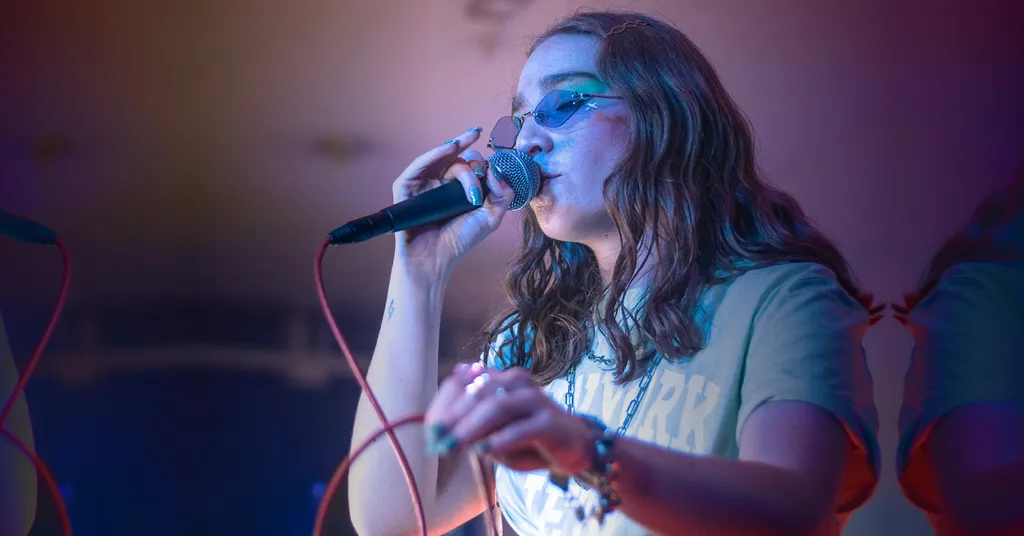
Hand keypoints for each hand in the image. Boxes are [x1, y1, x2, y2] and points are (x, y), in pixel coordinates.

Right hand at [391, 128, 515, 276]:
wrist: (434, 259)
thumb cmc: (459, 241)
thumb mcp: (490, 218)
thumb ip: (502, 195)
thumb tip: (496, 171)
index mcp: (459, 189)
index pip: (472, 167)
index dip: (483, 164)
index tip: (493, 171)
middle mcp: (440, 183)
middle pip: (458, 159)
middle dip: (471, 154)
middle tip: (480, 154)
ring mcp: (423, 183)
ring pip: (442, 158)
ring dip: (456, 147)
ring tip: (469, 139)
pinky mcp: (406, 186)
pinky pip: (419, 164)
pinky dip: (434, 152)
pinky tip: (450, 147)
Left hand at [423, 363, 595, 475]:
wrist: (574, 447)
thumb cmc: (528, 440)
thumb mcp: (495, 433)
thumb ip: (474, 425)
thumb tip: (444, 428)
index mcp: (502, 379)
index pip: (465, 381)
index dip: (444, 404)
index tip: (430, 430)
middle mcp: (518, 382)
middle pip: (478, 392)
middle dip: (454, 418)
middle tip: (437, 440)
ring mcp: (535, 400)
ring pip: (497, 406)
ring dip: (471, 428)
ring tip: (453, 446)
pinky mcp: (549, 422)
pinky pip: (521, 429)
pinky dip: (500, 440)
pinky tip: (482, 452)